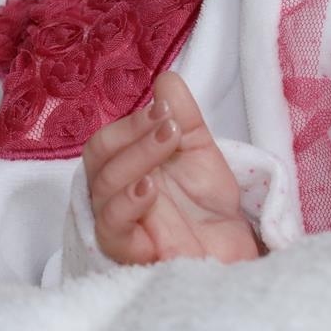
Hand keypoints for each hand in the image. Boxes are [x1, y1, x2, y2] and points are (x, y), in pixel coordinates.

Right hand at [82, 72, 258, 264]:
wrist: (233, 250)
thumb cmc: (206, 205)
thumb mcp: (198, 151)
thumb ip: (182, 116)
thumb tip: (166, 79)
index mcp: (123, 165)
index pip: (108, 139)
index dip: (132, 121)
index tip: (165, 108)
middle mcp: (111, 190)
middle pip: (97, 155)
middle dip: (131, 133)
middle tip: (169, 124)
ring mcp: (115, 220)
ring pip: (104, 185)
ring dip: (136, 157)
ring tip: (169, 141)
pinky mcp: (126, 251)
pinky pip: (111, 226)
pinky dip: (127, 202)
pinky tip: (150, 187)